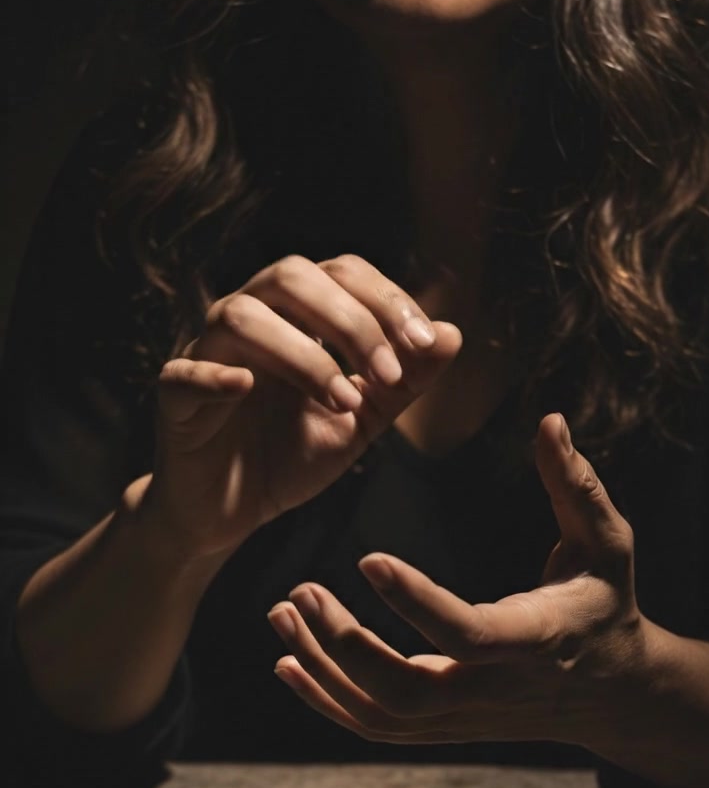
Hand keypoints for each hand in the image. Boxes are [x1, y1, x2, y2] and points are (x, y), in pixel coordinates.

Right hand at [139, 255, 460, 558]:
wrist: (231, 514)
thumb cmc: (289, 456)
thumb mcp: (361, 421)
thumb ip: (404, 382)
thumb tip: (454, 333)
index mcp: (296, 316)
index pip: (341, 273)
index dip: (386, 300)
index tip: (425, 346)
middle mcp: (250, 319)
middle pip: (291, 276)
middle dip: (351, 320)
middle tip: (389, 373)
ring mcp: (207, 352)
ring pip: (243, 314)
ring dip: (303, 355)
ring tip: (343, 402)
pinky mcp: (174, 397)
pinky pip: (186, 372)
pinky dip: (216, 375)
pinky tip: (248, 388)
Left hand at [267, 414, 649, 746]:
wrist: (613, 692)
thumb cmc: (606, 603)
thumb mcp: (608, 543)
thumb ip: (577, 487)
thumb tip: (550, 420)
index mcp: (535, 641)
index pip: (467, 634)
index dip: (416, 603)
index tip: (366, 557)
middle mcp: (493, 690)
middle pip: (405, 694)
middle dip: (345, 648)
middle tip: (301, 591)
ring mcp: (464, 718)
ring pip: (380, 716)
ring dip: (323, 670)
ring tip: (282, 611)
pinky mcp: (443, 727)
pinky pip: (375, 727)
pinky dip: (326, 701)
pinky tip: (289, 662)